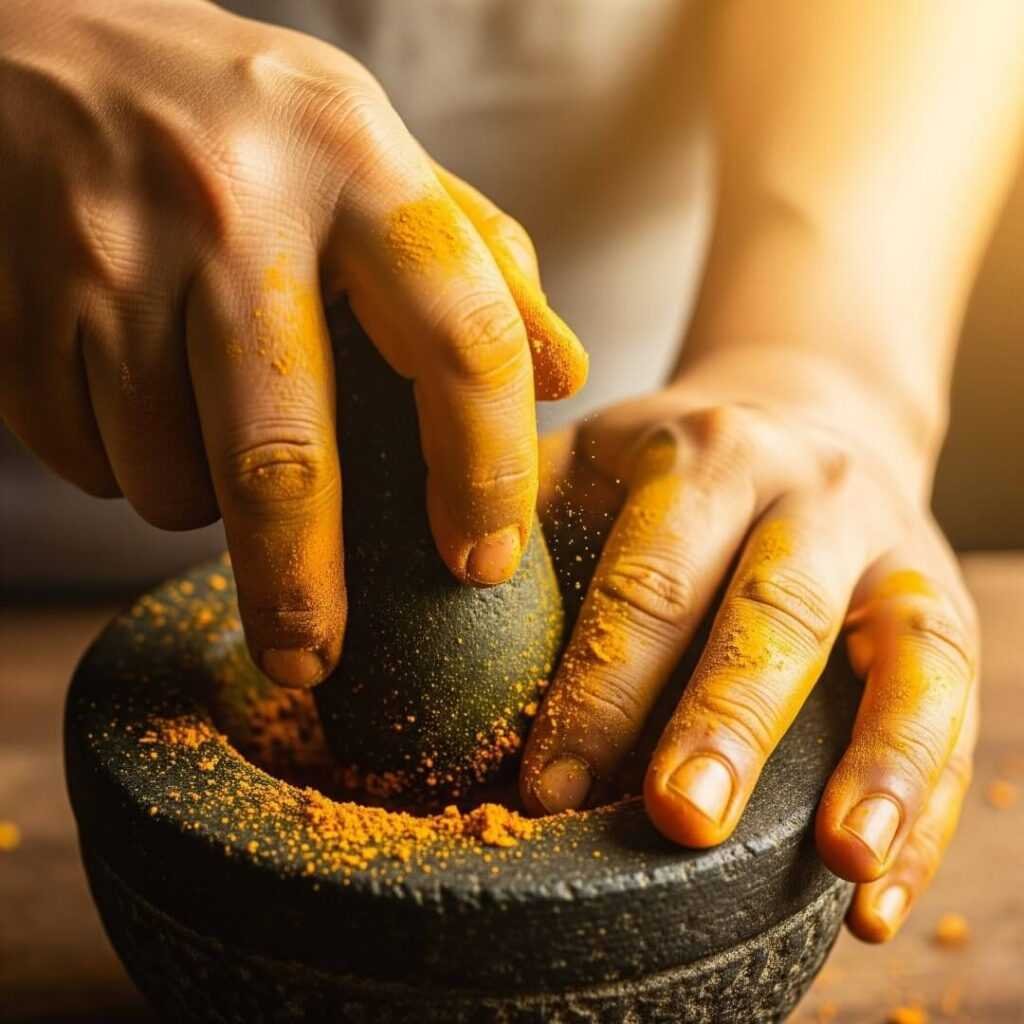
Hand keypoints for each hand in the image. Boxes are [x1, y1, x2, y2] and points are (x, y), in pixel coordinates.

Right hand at [0, 0, 585, 685]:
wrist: (26, 52)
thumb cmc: (234, 122)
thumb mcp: (369, 150)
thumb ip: (478, 259)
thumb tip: (561, 377)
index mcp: (355, 158)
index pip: (461, 340)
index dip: (484, 471)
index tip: (481, 562)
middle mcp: (232, 204)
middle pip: (285, 459)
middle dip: (304, 587)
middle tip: (311, 660)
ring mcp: (109, 255)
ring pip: (171, 476)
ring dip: (198, 492)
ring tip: (199, 406)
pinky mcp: (13, 306)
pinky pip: (85, 457)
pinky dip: (118, 458)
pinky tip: (123, 383)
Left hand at [520, 353, 976, 942]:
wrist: (809, 414)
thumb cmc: (676, 461)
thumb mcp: (593, 454)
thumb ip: (516, 512)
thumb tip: (405, 605)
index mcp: (704, 454)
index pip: (651, 576)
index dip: (601, 684)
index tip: (546, 786)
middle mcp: (811, 492)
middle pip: (773, 610)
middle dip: (726, 720)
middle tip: (674, 819)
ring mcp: (893, 551)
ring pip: (907, 657)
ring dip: (877, 766)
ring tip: (838, 861)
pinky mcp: (945, 607)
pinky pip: (953, 708)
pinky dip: (924, 804)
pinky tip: (875, 893)